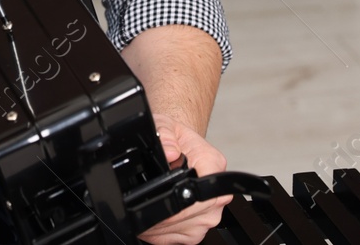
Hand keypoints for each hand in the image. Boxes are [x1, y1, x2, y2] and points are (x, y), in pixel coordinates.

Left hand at [137, 115, 230, 244]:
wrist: (179, 146)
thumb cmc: (175, 138)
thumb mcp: (164, 126)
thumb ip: (165, 134)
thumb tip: (170, 151)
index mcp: (213, 164)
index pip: (202, 195)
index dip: (176, 203)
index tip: (157, 200)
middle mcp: (217, 192)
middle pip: (193, 217)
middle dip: (165, 217)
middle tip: (142, 207)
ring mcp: (211, 212)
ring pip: (188, 231)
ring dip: (163, 228)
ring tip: (147, 212)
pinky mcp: (201, 226)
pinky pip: (183, 239)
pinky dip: (165, 234)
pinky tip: (155, 220)